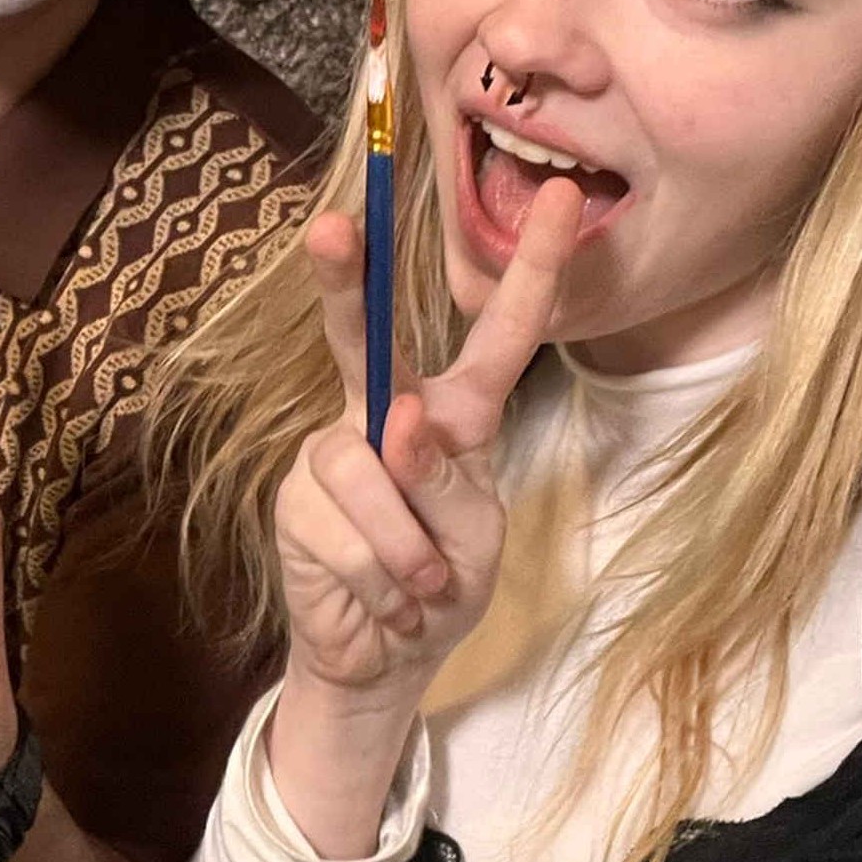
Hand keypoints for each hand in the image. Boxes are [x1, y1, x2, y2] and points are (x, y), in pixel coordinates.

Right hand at [276, 180, 582, 723]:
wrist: (383, 660)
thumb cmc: (443, 584)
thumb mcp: (478, 539)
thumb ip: (449, 481)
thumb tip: (397, 421)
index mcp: (452, 413)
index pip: (497, 337)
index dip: (532, 270)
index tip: (567, 201)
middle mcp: (380, 414)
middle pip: (364, 338)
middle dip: (345, 281)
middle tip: (331, 227)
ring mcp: (329, 454)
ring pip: (368, 473)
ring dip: (410, 552)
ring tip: (420, 588)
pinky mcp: (294, 503)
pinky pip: (345, 534)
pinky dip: (380, 581)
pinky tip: (385, 600)